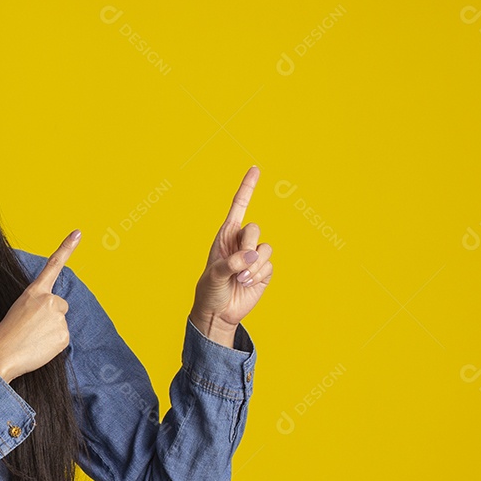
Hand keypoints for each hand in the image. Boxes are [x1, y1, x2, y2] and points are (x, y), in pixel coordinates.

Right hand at [0, 229, 81, 381]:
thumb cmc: (6, 335)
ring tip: (32, 339)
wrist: (0, 355)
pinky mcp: (63, 335)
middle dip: (51, 317)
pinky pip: (62, 338)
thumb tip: (55, 318)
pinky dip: (53, 344)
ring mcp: (58, 317)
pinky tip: (39, 347)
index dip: (67, 248)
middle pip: (60, 306)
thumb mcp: (20, 310)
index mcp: (34, 292)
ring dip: (50, 332)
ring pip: (61, 324)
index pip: (53, 266)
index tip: (78, 233)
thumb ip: (39, 307)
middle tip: (32, 329)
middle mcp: (49, 300)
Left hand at [190, 166, 273, 335]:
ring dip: (254, 266)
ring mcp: (254, 256)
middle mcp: (242, 242)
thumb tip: (251, 256)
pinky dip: (259, 275)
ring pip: (266, 249)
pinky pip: (270, 265)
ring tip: (240, 279)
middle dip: (248, 247)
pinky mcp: (264, 270)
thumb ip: (230, 264)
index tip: (255, 169)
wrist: (218, 311)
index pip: (239, 206)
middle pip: (255, 229)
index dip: (248, 187)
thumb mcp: (213, 275)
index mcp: (226, 235)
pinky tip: (247, 283)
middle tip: (238, 265)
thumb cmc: (210, 290)